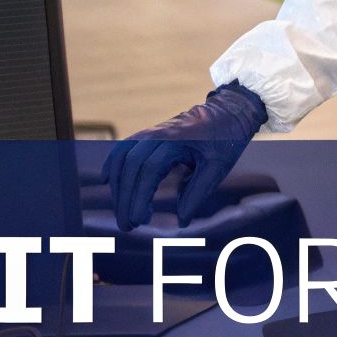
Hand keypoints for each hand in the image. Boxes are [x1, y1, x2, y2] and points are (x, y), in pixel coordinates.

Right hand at [103, 81, 267, 229]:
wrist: (228, 111)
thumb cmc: (226, 139)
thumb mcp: (218, 167)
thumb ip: (198, 192)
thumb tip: (181, 222)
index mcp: (177, 141)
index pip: (149, 170)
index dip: (140, 197)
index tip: (139, 221)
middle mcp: (158, 134)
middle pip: (130, 166)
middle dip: (124, 198)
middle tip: (127, 226)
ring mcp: (151, 132)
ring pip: (121, 158)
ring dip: (118, 187)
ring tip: (123, 212)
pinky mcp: (148, 134)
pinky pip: (122, 148)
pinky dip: (113, 165)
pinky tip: (108, 182)